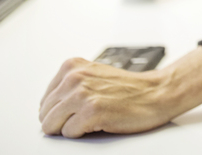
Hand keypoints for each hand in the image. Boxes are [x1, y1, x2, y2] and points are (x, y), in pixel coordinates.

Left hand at [39, 57, 175, 137]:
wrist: (157, 93)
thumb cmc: (129, 89)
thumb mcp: (93, 75)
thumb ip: (69, 86)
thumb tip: (46, 109)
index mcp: (72, 66)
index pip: (44, 101)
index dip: (60, 111)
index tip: (76, 110)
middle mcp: (74, 77)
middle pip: (45, 114)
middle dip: (62, 121)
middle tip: (85, 116)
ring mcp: (82, 94)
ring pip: (51, 125)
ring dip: (71, 127)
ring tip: (92, 118)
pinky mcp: (91, 111)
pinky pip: (68, 134)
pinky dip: (82, 133)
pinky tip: (99, 122)